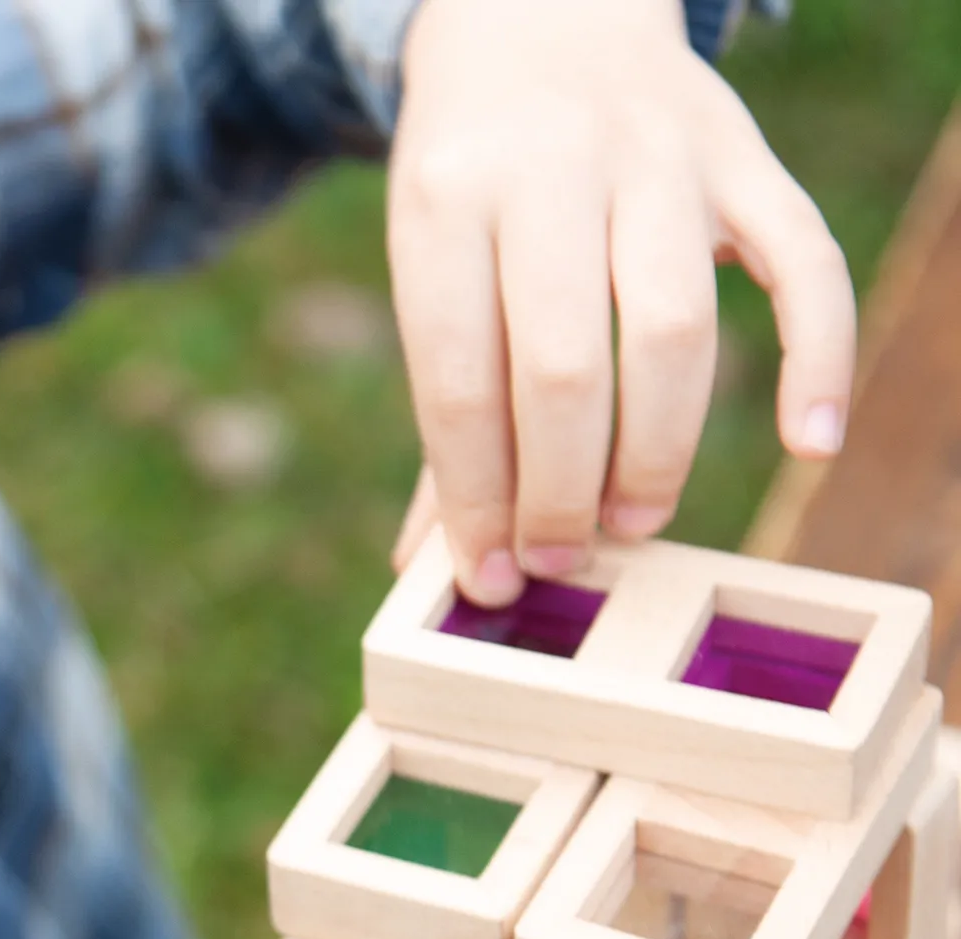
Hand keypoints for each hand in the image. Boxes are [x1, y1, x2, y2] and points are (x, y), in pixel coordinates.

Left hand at [387, 0, 855, 602]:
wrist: (539, 14)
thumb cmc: (473, 183)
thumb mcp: (427, 268)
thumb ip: (441, 414)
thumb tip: (431, 564)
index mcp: (445, 201)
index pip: (457, 381)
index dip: (477, 497)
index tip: (490, 578)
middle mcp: (550, 167)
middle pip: (564, 367)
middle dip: (560, 490)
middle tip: (561, 557)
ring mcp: (656, 153)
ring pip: (674, 328)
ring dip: (656, 451)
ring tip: (631, 523)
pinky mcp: (742, 152)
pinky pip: (804, 258)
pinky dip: (816, 354)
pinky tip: (808, 440)